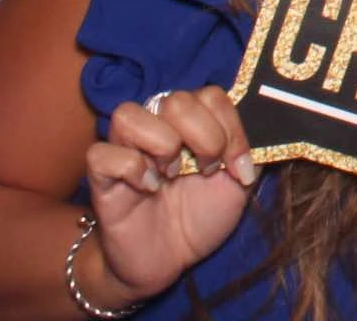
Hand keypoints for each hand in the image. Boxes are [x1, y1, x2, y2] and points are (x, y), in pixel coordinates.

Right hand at [83, 87, 258, 304]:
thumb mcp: (237, 185)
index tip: (238, 167)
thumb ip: (247, 153)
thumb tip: (256, 134)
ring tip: (171, 175)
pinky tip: (147, 189)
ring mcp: (124, 148)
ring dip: (161, 145)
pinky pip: (102, 154)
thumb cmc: (199, 217)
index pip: (211, 95)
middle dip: (204, 137)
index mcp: (190, 122)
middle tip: (205, 171)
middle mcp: (156, 126)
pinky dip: (130, 168)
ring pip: (129, 114)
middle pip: (177, 100)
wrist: (168, 260)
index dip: (231, 128)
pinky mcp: (100, 177)